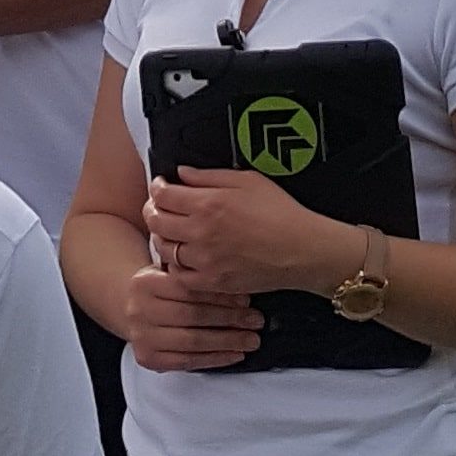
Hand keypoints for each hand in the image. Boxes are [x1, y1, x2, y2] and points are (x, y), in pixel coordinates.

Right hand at [114, 258, 265, 375]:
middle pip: (193, 316)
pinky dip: (215, 359)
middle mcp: (138, 310)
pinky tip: (235, 354)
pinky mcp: (148, 358)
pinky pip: (187, 361)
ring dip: (227, 341)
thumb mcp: (170, 273)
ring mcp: (141, 337)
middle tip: (256, 320)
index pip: (189, 289)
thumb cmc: (161, 291)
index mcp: (144, 283)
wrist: (132, 311)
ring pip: (193, 341)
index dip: (220, 295)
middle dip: (229, 319)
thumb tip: (243, 289)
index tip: (247, 300)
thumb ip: (196, 276)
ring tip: (251, 339)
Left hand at [137, 166, 355, 298]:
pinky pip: (178, 275)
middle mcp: (201, 233)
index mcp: (208, 204)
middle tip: (160, 206)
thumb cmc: (282, 214)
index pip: (163, 195)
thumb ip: (209, 176)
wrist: (303, 250)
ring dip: (162, 237)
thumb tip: (183, 173)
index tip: (160, 185)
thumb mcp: (248, 180)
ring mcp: (204, 260)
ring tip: (171, 231)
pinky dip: (175, 265)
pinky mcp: (212, 282)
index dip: (157, 187)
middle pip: (156, 221)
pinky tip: (184, 256)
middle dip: (153, 210)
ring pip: (163, 248)